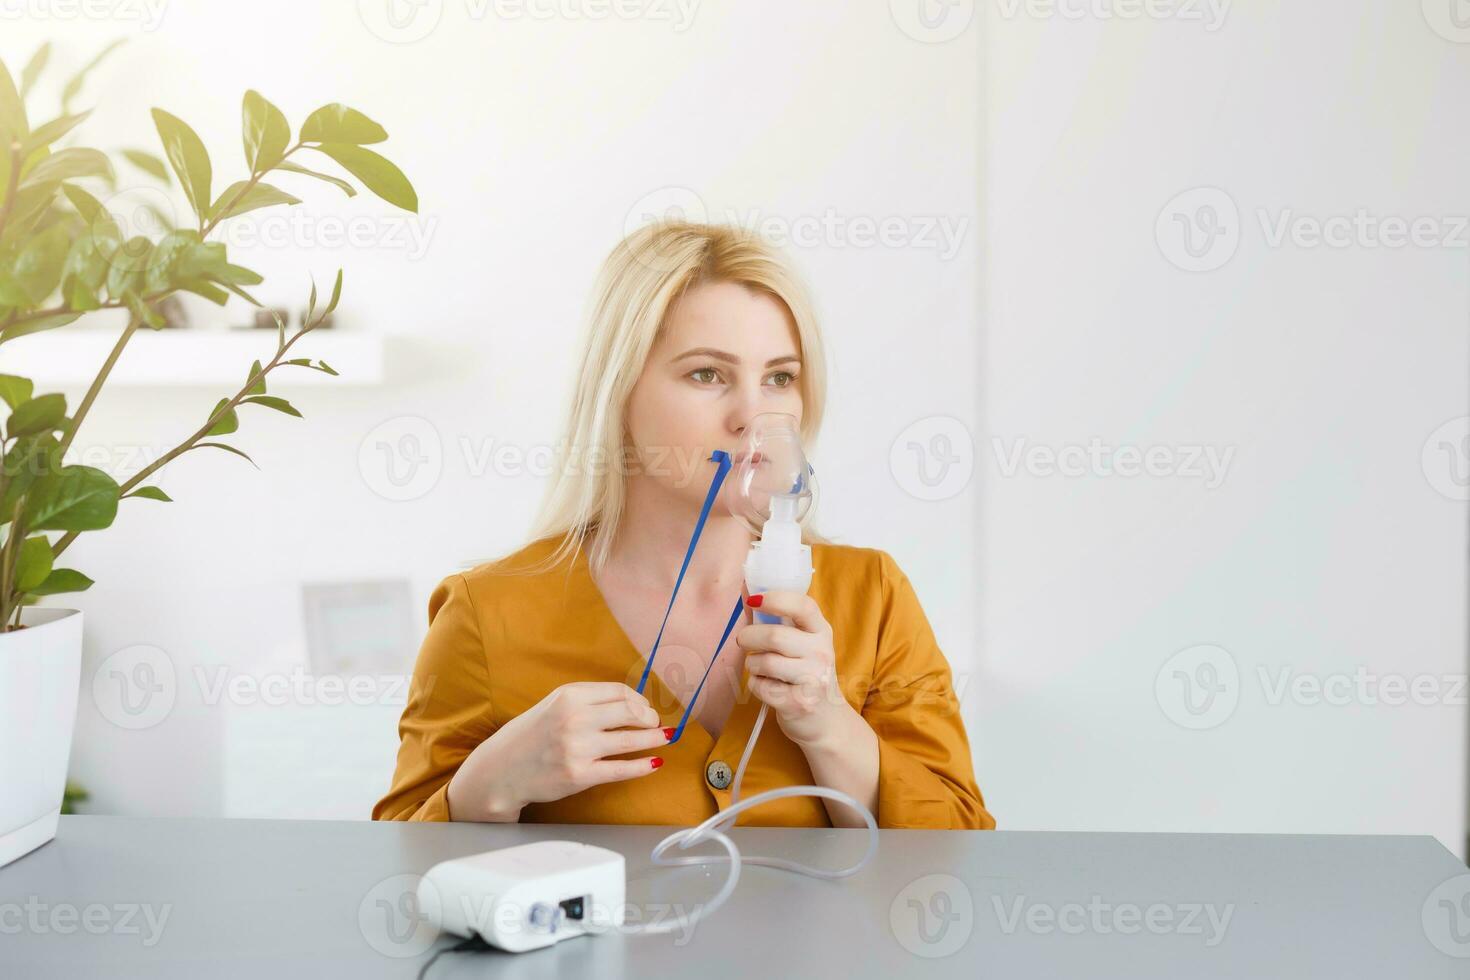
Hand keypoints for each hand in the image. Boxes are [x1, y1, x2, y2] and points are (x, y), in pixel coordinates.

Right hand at [447, 681, 670, 821]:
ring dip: (654, 738)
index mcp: (569, 696)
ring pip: (630, 739)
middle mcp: (574, 718)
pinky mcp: (579, 775)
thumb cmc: (531, 735)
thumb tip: (631, 703)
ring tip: (665, 738)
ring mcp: (577, 748)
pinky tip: (654, 763)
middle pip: (630, 712)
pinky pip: (621, 769)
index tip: (645, 708)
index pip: (619, 692)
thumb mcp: (554, 704)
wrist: (501, 769)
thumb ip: (588, 700)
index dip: (639, 700)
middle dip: (650, 718)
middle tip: (656, 724)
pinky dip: (642, 766)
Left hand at [736, 591, 853, 747]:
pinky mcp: (799, 703)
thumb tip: (747, 591)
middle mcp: (822, 653)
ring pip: (764, 662)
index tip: (754, 600)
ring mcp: (813, 680)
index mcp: (822, 632)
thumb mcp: (803, 645)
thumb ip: (778, 620)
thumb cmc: (806, 675)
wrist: (827, 722)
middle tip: (743, 641)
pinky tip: (767, 686)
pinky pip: (760, 686)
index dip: (775, 599)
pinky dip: (755, 685)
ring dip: (752, 664)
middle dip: (749, 637)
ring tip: (759, 667)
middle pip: (774, 636)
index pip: (803, 606)